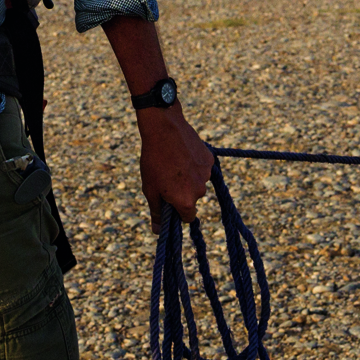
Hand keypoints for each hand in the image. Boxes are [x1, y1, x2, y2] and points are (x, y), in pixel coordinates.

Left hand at [137, 103, 214, 233]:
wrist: (164, 129)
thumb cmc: (153, 161)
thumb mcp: (150, 189)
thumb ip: (156, 212)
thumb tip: (158, 231)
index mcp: (185, 201)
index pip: (187, 217)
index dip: (178, 211)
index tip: (170, 201)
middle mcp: (199, 191)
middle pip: (193, 199)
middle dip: (183, 192)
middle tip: (168, 177)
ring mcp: (206, 174)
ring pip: (198, 182)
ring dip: (189, 178)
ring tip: (174, 163)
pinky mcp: (210, 159)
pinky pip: (203, 168)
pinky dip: (194, 164)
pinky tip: (183, 154)